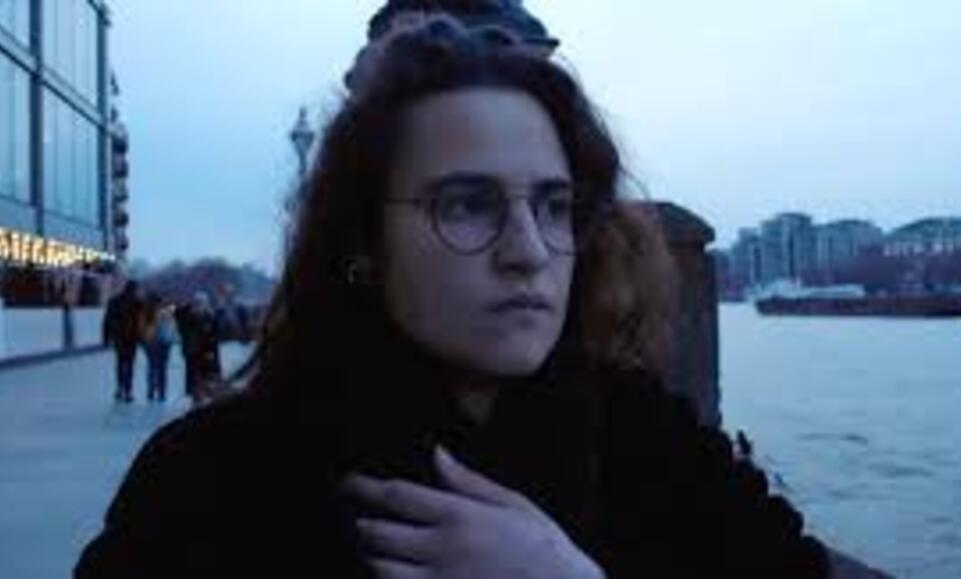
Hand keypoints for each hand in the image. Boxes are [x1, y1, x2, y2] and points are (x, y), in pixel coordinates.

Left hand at [340, 446, 605, 578]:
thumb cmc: (544, 548)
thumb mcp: (513, 504)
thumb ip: (468, 481)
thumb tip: (436, 454)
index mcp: (459, 516)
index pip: (397, 496)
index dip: (364, 488)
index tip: (348, 483)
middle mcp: (443, 549)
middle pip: (379, 533)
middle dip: (363, 525)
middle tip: (360, 520)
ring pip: (381, 568)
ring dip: (373, 557)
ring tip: (375, 550)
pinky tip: (395, 575)